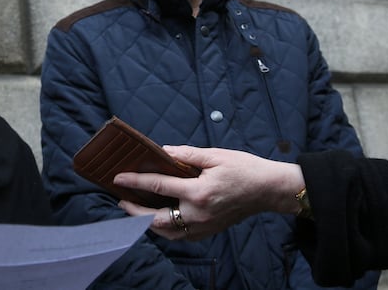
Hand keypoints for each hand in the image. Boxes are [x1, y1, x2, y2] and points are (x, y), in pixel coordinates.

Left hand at [113, 146, 303, 240]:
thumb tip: (164, 151)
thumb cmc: (245, 169)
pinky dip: (166, 229)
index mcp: (198, 192)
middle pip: (156, 219)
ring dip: (148, 223)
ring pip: (167, 233)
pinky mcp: (209, 231)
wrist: (269, 190)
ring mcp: (204, 226)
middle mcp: (198, 213)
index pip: (158, 187)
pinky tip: (159, 218)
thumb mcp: (215, 155)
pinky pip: (181, 236)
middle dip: (134, 212)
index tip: (118, 178)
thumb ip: (187, 154)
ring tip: (135, 211)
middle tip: (121, 201)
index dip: (135, 182)